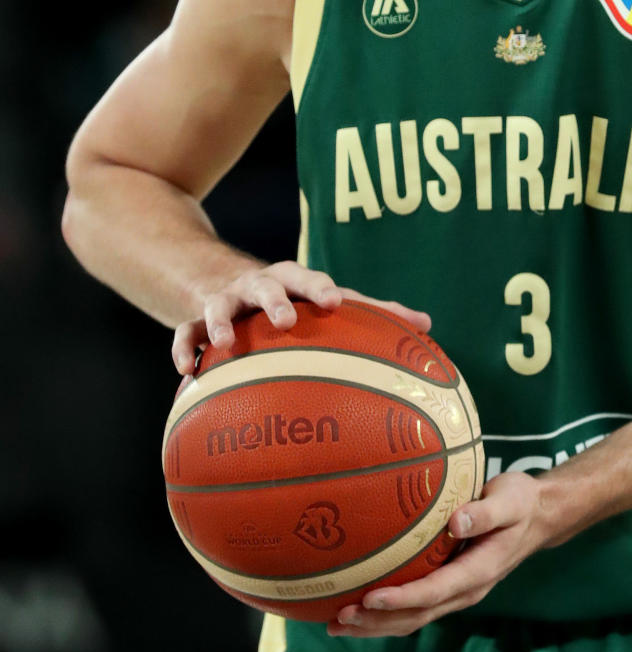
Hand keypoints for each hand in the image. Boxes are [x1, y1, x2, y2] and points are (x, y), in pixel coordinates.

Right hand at [171, 260, 430, 373]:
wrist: (231, 285)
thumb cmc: (296, 301)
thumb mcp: (327, 301)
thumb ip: (373, 312)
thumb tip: (428, 326)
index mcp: (293, 280)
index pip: (310, 279)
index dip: (321, 288)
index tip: (334, 302)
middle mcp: (258, 286)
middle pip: (266, 285)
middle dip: (275, 300)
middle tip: (286, 320)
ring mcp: (226, 301)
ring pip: (218, 305)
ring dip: (222, 322)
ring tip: (226, 344)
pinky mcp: (198, 321)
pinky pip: (185, 332)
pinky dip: (184, 349)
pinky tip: (186, 372)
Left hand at [326, 471, 546, 637]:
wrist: (538, 515)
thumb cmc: (520, 502)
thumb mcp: (510, 500)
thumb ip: (485, 512)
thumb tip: (456, 522)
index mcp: (479, 571)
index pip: (435, 591)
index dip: (402, 598)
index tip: (370, 597)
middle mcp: (466, 590)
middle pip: (417, 615)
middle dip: (378, 620)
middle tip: (338, 617)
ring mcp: (457, 592)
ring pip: (413, 618)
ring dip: (376, 625)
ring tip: (336, 624)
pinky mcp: (449, 585)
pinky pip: (415, 607)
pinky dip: (386, 613)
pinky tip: (359, 608)